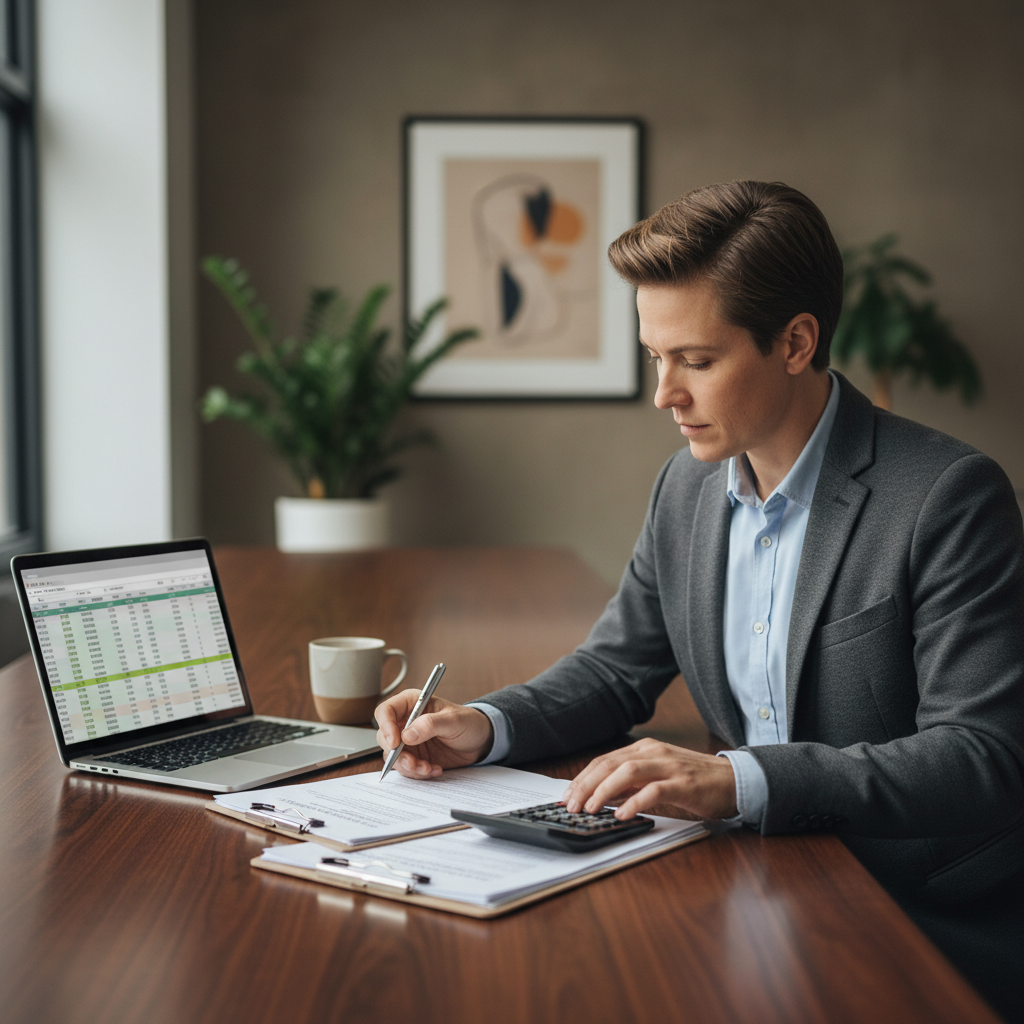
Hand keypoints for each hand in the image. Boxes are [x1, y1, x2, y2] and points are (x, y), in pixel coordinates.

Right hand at [375, 690, 493, 778]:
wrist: (480, 741)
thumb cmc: (468, 722)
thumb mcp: (453, 719)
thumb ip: (430, 724)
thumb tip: (407, 735)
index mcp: (411, 703)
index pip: (386, 711)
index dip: (386, 726)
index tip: (395, 743)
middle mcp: (406, 722)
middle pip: (385, 737)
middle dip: (397, 754)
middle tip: (414, 762)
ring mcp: (409, 741)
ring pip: (393, 757)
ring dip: (409, 766)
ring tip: (428, 768)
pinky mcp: (415, 757)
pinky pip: (406, 768)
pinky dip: (418, 772)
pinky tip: (435, 769)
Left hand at [562, 738, 737, 820]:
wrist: (735, 780)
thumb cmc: (694, 781)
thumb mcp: (657, 776)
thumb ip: (630, 782)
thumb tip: (599, 795)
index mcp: (644, 748)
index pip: (604, 760)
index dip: (582, 778)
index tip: (566, 795)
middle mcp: (653, 752)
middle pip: (610, 764)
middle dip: (586, 785)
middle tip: (570, 805)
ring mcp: (669, 766)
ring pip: (627, 772)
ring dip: (604, 791)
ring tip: (591, 809)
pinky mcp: (683, 784)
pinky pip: (654, 790)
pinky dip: (635, 801)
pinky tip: (622, 814)